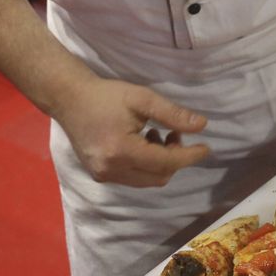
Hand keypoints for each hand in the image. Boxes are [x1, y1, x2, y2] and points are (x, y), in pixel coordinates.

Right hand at [55, 75, 209, 185]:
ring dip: (161, 163)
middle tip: (176, 135)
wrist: (69, 99)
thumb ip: (173, 114)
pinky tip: (143, 143)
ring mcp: (103, 175)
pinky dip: (146, 165)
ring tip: (158, 135)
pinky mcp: (99, 175)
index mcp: (121, 150)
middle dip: (175, 159)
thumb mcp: (142, 98)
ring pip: (147, 180)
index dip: (189, 156)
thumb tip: (202, 126)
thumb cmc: (106, 95)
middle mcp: (111, 169)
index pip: (165, 162)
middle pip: (158, 177)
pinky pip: (134, 178)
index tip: (206, 148)